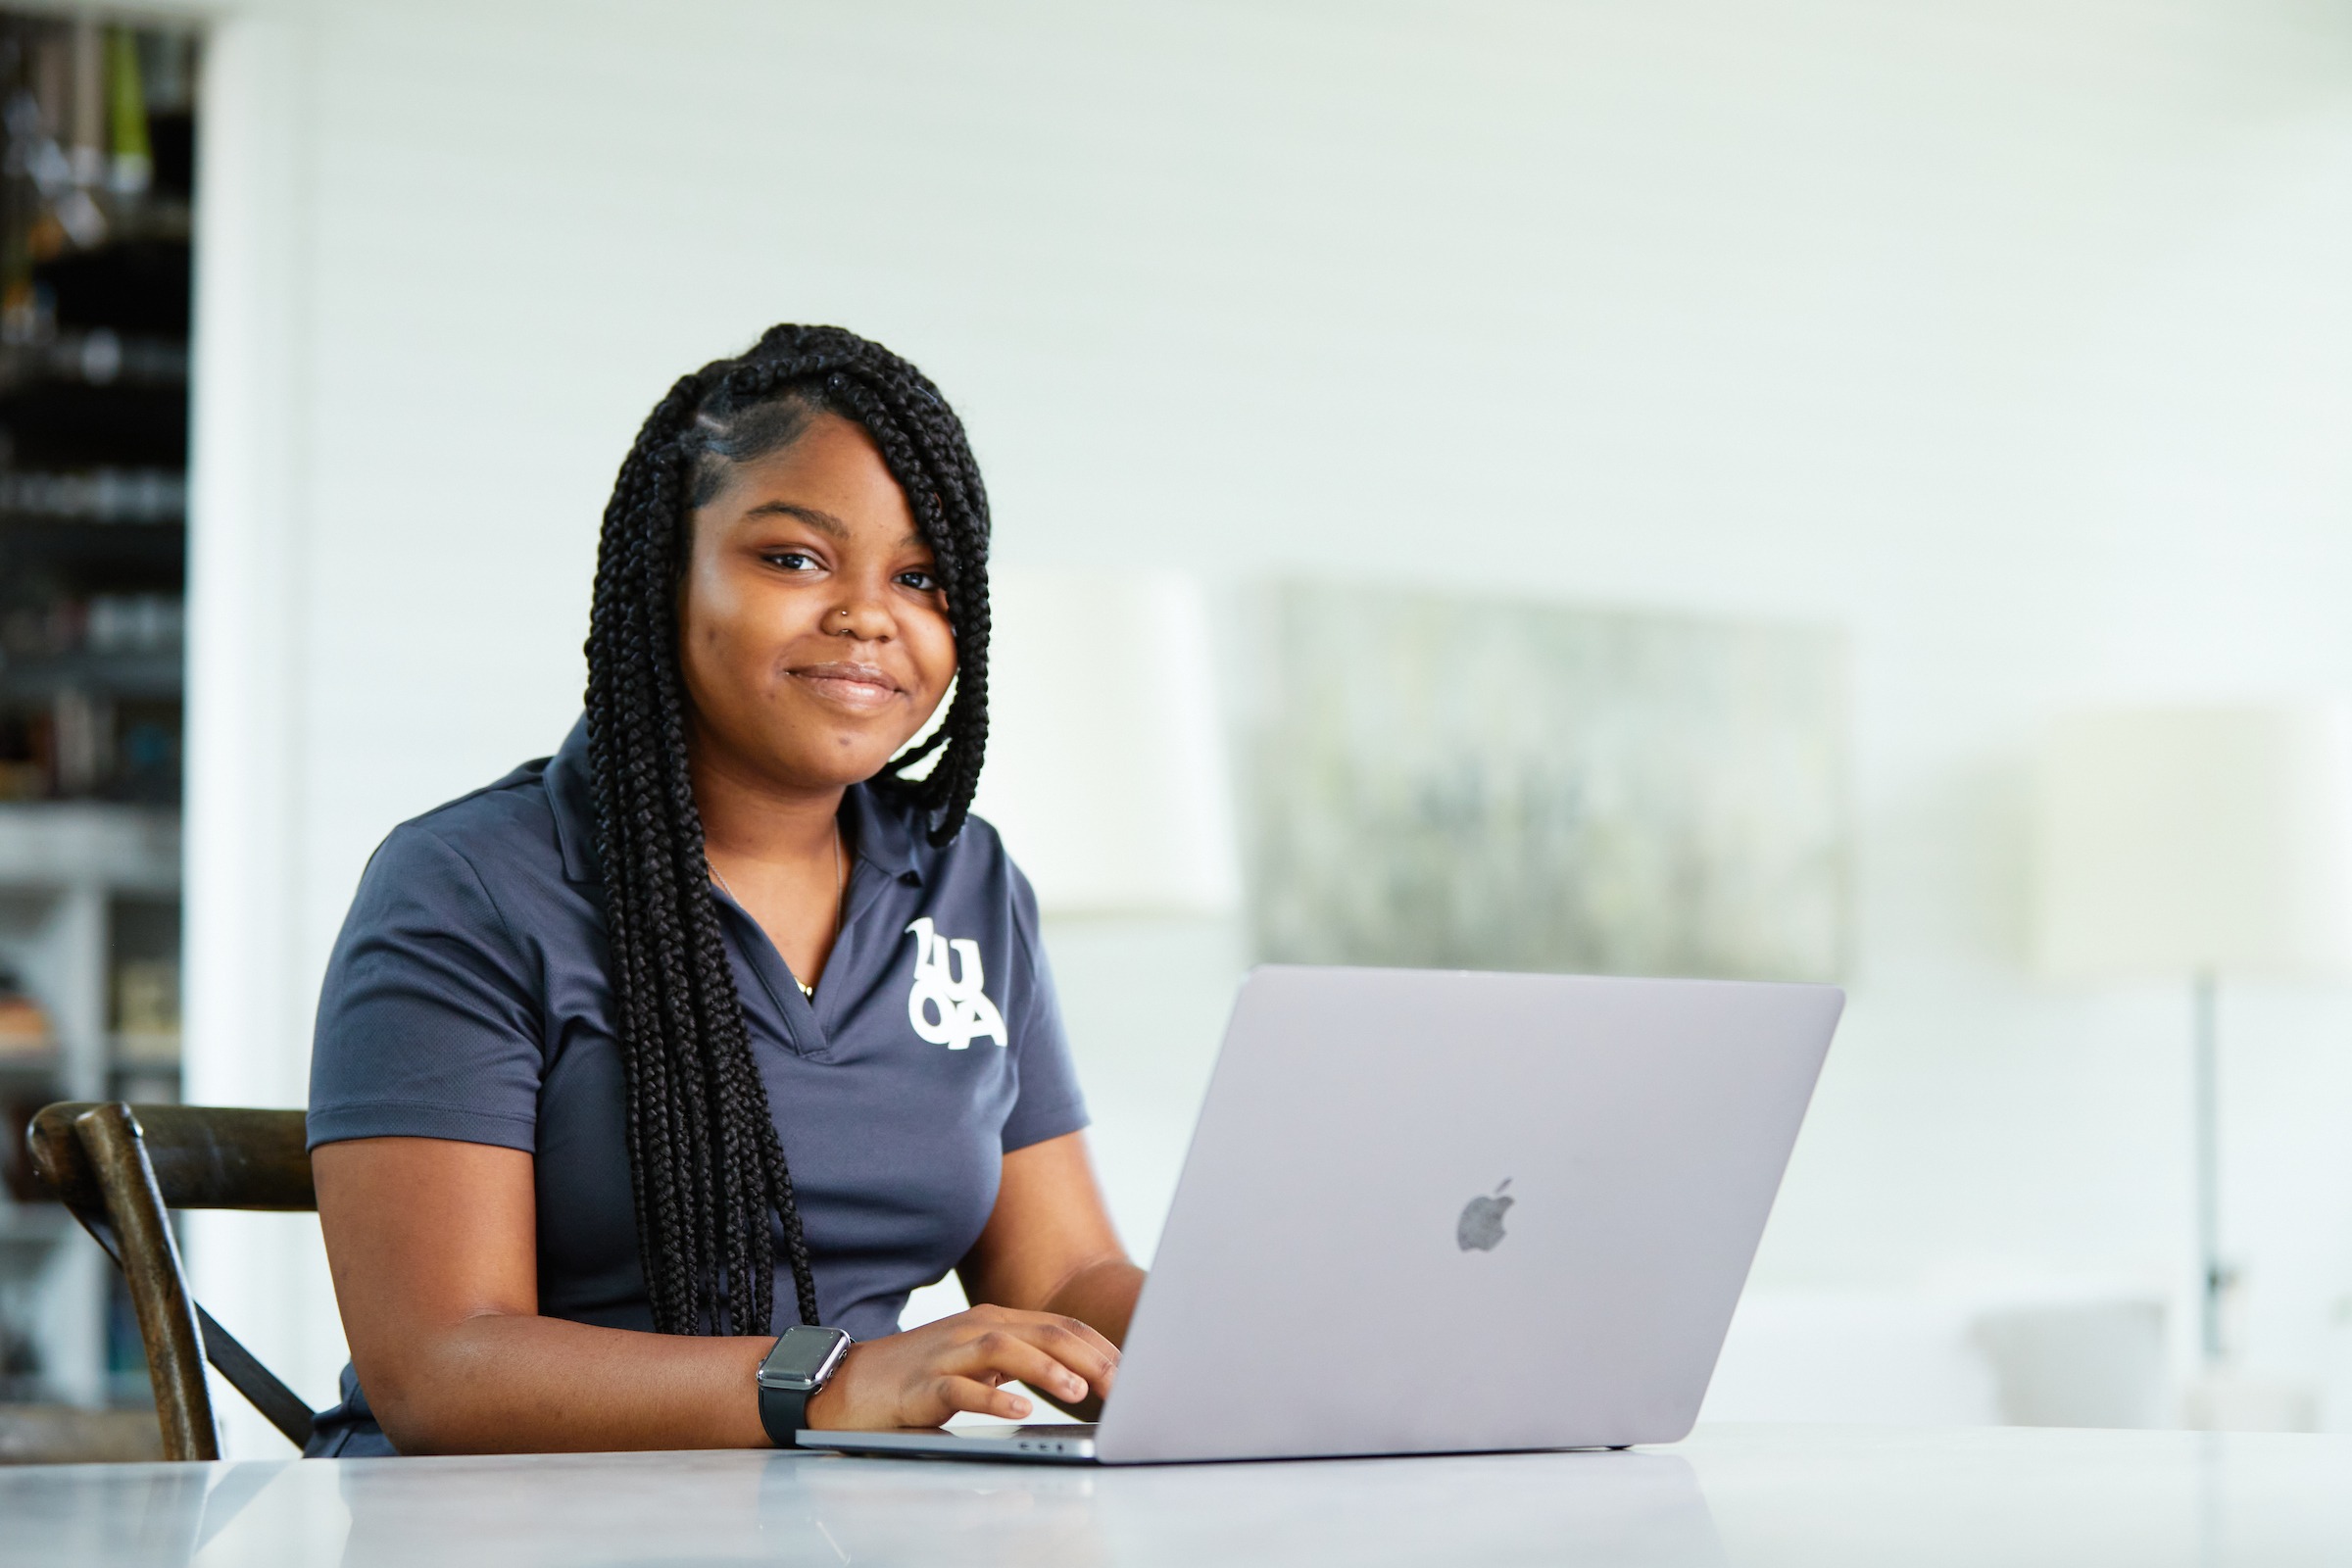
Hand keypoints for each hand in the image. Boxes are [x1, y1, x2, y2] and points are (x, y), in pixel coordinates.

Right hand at [802, 1305, 1119, 1428]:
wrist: (848, 1386)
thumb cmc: (919, 1378)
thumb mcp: (979, 1364)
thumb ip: (1022, 1364)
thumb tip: (1080, 1380)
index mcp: (995, 1321)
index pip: (1061, 1325)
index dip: (1100, 1347)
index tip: (1133, 1374)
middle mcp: (975, 1328)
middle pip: (1043, 1330)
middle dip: (1088, 1357)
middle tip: (1123, 1385)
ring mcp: (947, 1353)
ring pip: (1006, 1349)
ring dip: (1047, 1369)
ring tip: (1078, 1391)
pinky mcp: (920, 1384)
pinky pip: (959, 1387)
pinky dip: (992, 1397)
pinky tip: (1018, 1410)